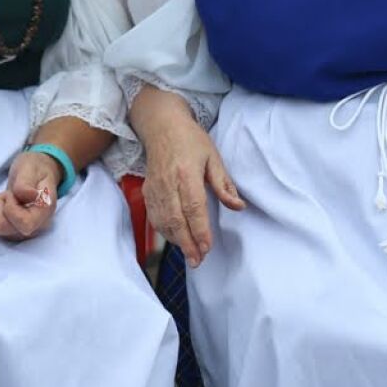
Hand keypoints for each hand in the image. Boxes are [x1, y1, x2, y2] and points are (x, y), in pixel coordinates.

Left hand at [0, 150, 64, 241]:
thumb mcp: (30, 168)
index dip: (12, 207)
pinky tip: (3, 203)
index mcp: (44, 213)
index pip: (24, 224)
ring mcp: (22, 232)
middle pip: (4, 227)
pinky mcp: (9, 232)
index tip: (15, 192)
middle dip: (1, 205)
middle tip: (11, 192)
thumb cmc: (34, 169)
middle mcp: (35, 228)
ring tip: (8, 197)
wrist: (37, 172)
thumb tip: (29, 196)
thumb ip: (26, 183)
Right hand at [143, 115, 243, 267]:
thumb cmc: (190, 140)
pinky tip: (175, 239)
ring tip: (190, 254)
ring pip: (163, 222)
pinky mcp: (148, 191)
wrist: (161, 126)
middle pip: (176, 220)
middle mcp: (168, 183)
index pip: (193, 207)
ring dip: (176, 241)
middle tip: (198, 261)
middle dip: (187, 244)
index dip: (200, 230)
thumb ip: (224, 184)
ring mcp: (155, 188)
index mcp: (187, 173)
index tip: (207, 247)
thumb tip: (238, 206)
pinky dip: (165, 231)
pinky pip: (154, 217)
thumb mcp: (213, 157)